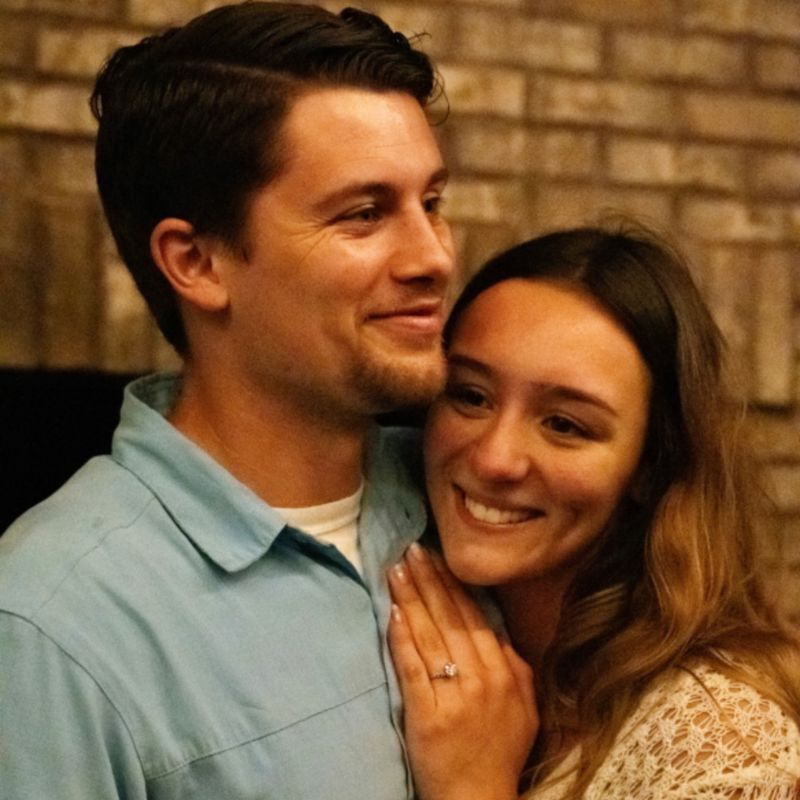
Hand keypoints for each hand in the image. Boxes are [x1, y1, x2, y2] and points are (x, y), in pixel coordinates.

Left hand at [388, 543, 537, 799]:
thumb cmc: (499, 753)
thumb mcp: (525, 708)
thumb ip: (516, 666)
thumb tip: (496, 632)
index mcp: (506, 671)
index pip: (475, 616)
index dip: (453, 584)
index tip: (436, 557)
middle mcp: (483, 678)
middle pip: (451, 617)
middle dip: (429, 579)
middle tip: (411, 550)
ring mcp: (455, 695)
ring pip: (431, 634)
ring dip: (412, 597)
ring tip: (396, 569)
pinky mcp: (427, 714)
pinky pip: (413, 666)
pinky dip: (402, 636)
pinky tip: (393, 611)